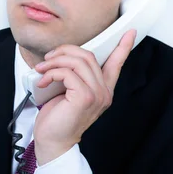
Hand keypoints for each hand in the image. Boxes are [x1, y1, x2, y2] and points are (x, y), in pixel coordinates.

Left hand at [32, 29, 136, 165]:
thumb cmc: (57, 119)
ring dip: (55, 61)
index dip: (123, 46)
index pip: (117, 64)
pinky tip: (43, 81)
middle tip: (48, 59)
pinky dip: (52, 72)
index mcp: (103, 89)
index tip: (130, 32)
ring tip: (42, 69)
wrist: (52, 142)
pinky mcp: (85, 97)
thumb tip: (63, 57)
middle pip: (88, 56)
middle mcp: (104, 92)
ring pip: (78, 62)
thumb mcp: (68, 92)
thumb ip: (74, 76)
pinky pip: (68, 73)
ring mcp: (97, 95)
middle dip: (64, 52)